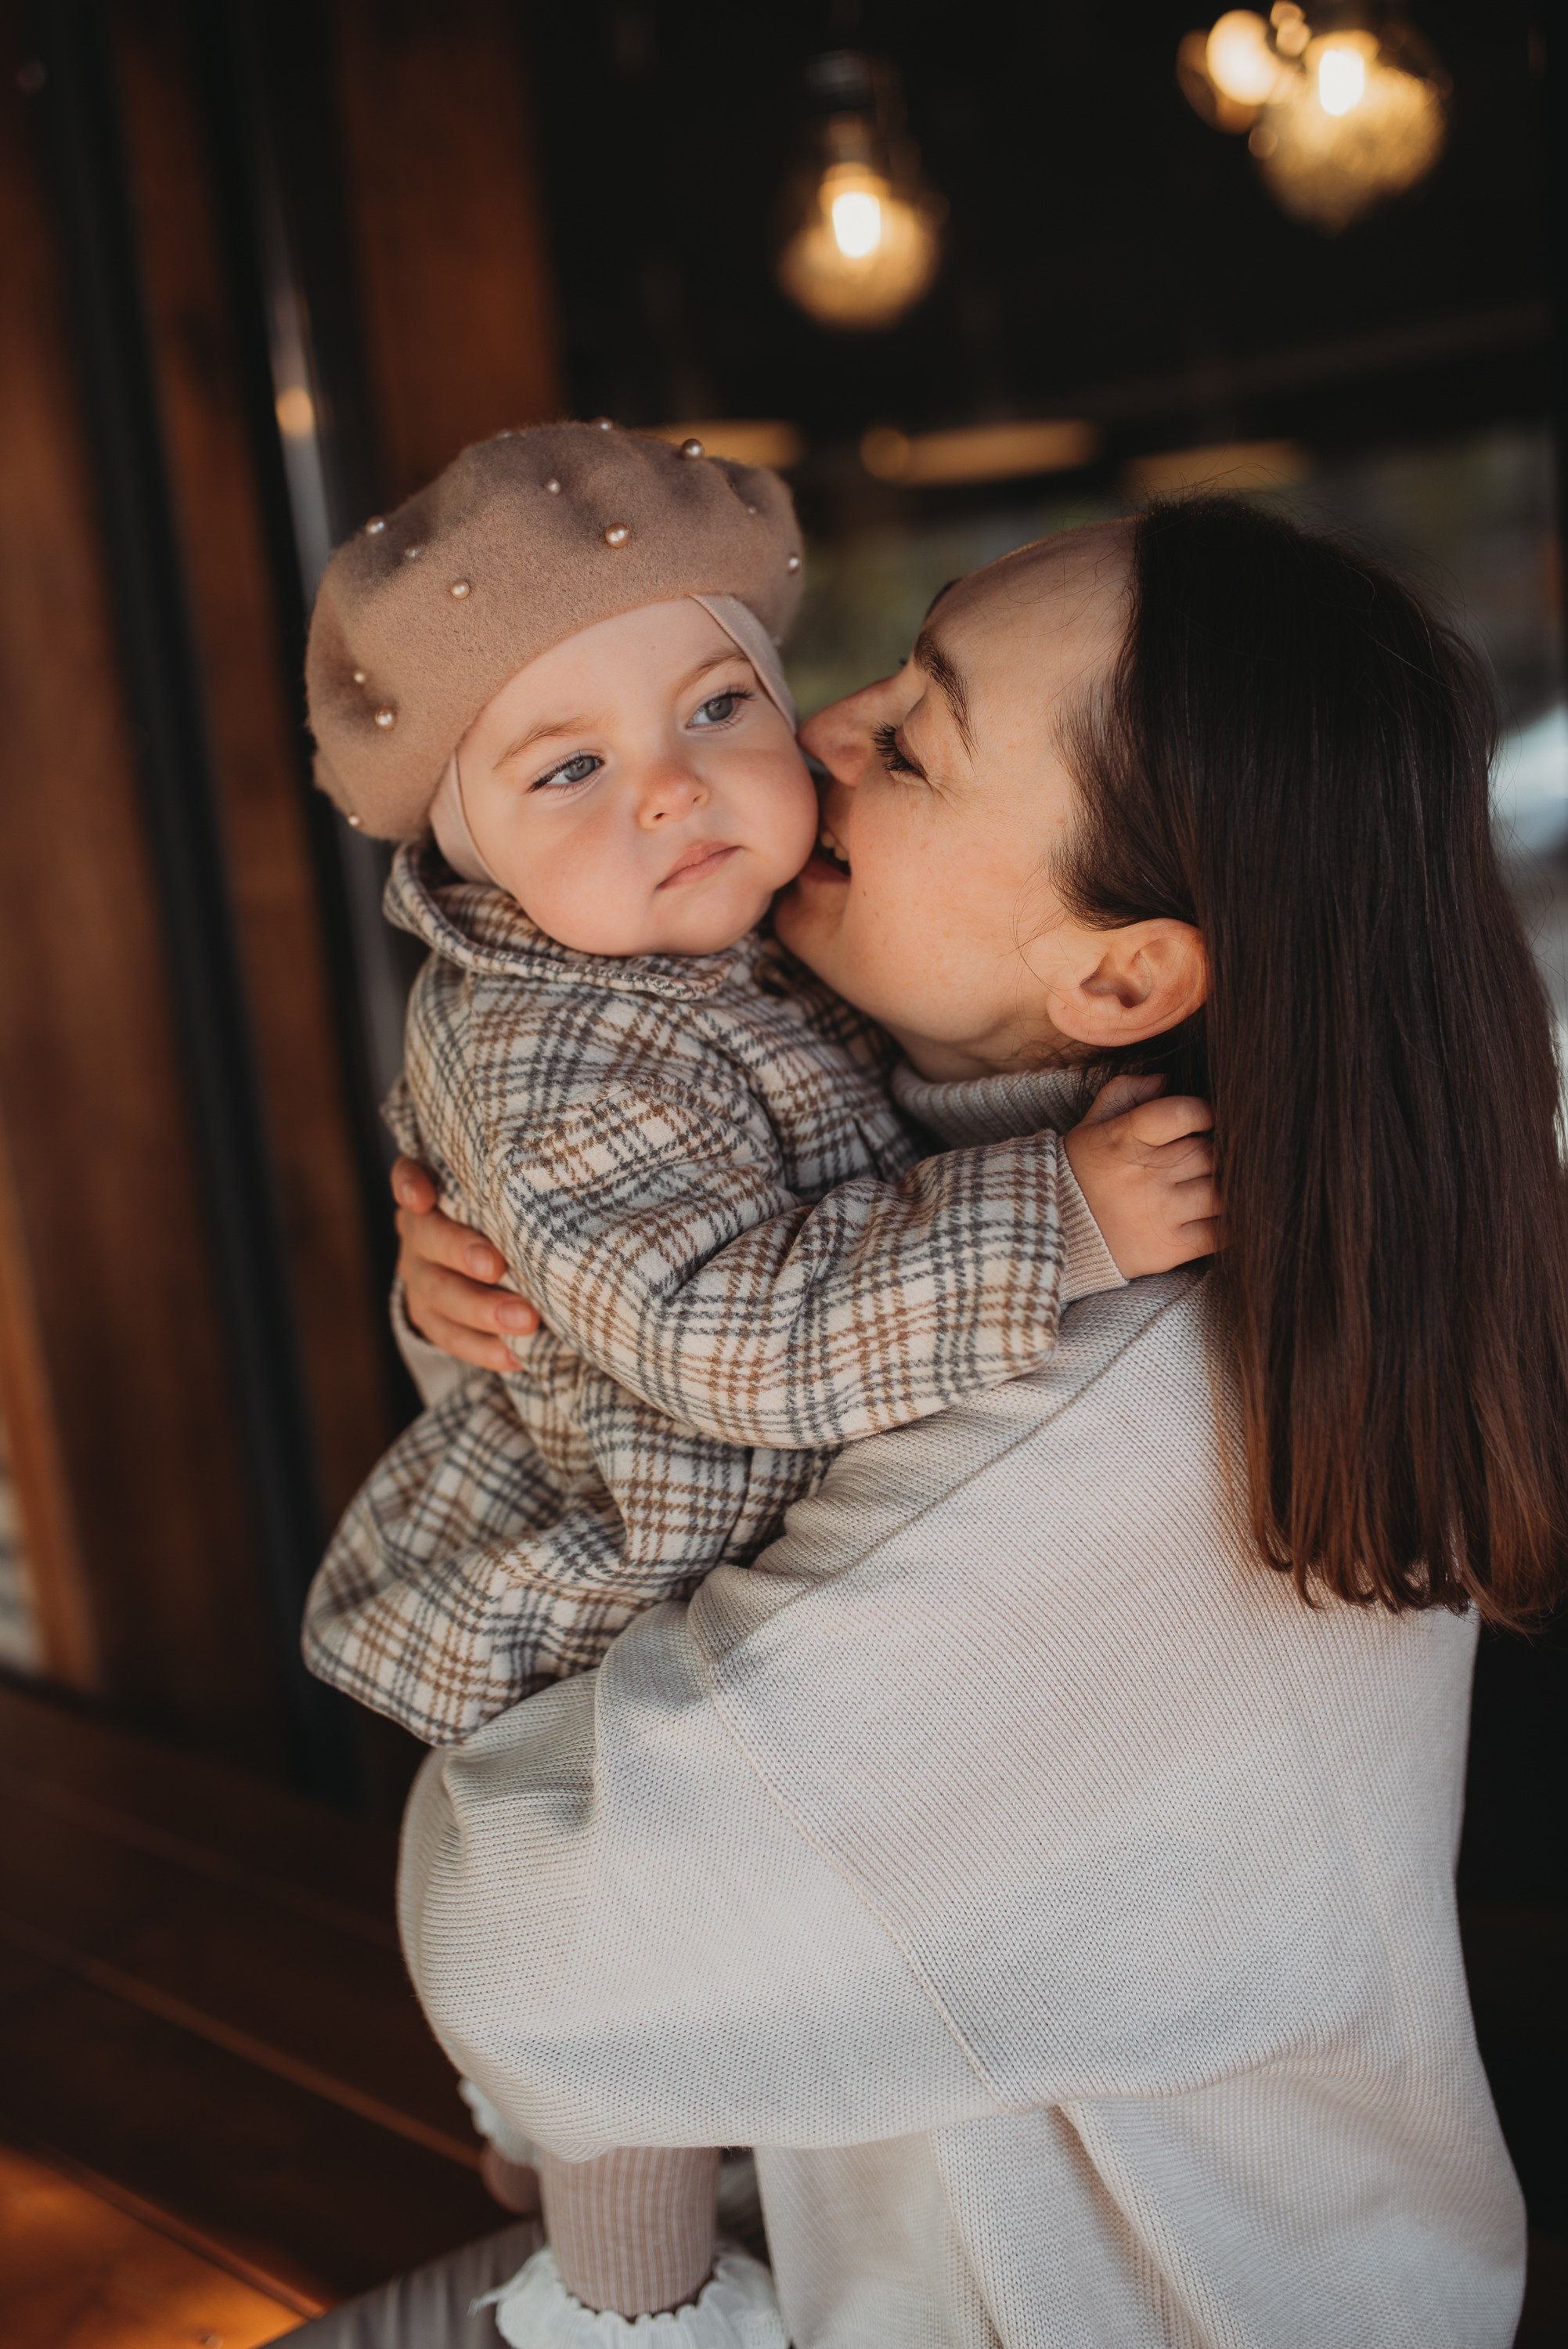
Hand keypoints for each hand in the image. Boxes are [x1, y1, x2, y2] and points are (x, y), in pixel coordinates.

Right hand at [392, 1156, 540, 1371]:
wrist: (478, 1265)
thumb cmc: (513, 1211)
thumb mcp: (511, 1190)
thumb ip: (527, 1179)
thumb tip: (587, 1142)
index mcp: (434, 1192)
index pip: (409, 1175)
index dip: (410, 1184)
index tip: (423, 1196)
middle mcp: (419, 1233)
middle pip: (430, 1240)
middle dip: (462, 1253)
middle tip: (496, 1265)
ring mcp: (420, 1278)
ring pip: (440, 1296)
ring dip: (482, 1311)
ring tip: (525, 1322)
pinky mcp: (430, 1318)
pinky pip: (453, 1338)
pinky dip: (485, 1349)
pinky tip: (516, 1357)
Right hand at [1062, 1075, 1217, 1278]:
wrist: (1056, 1232)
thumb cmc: (1082, 1172)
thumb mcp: (1092, 1125)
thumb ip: (1127, 1093)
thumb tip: (1165, 1080)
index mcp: (1125, 1139)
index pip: (1182, 1114)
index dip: (1203, 1113)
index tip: (1205, 1118)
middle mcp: (1145, 1176)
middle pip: (1208, 1154)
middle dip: (1218, 1151)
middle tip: (1212, 1154)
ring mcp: (1160, 1213)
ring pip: (1220, 1192)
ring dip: (1226, 1186)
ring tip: (1219, 1182)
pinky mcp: (1172, 1247)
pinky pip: (1219, 1234)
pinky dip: (1231, 1224)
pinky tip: (1226, 1215)